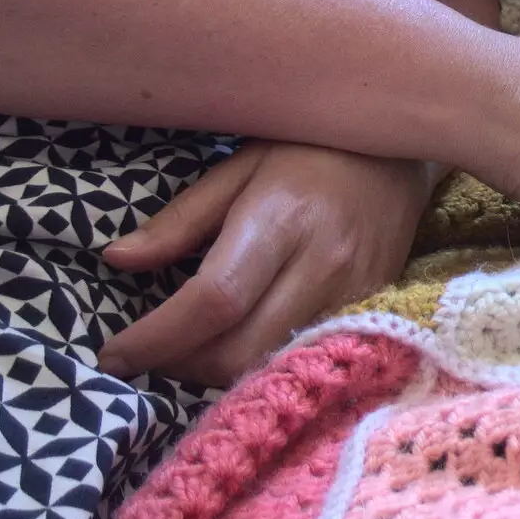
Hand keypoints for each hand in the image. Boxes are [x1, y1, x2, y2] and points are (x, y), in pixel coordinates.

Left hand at [97, 141, 438, 386]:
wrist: (404, 152)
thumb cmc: (314, 147)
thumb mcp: (240, 166)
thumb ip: (182, 219)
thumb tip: (119, 260)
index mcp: (281, 220)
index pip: (212, 301)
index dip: (157, 338)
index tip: (115, 354)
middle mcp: (322, 265)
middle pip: (239, 351)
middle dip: (182, 366)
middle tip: (153, 354)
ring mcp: (354, 293)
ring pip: (272, 364)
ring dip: (220, 371)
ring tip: (193, 348)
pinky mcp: (372, 308)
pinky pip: (306, 353)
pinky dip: (264, 360)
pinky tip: (245, 340)